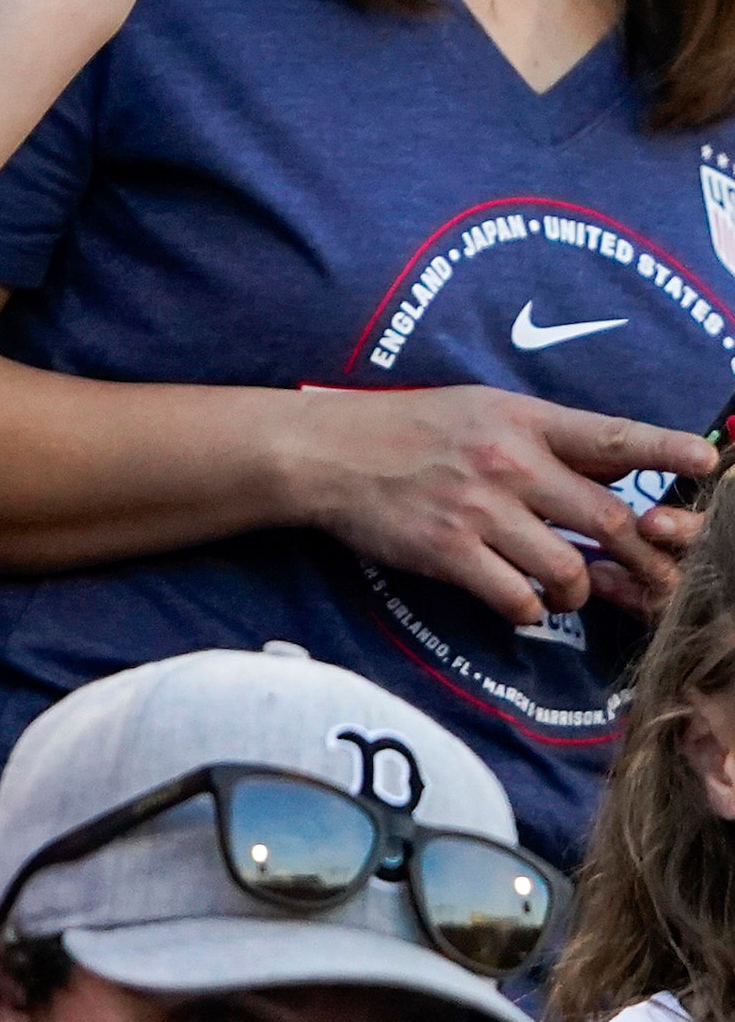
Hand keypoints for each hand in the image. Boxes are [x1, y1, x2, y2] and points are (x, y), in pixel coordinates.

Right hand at [278, 385, 716, 626]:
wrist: (324, 453)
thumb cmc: (405, 429)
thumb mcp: (481, 411)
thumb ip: (549, 438)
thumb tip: (623, 464)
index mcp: (520, 420)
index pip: (611, 436)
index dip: (667, 451)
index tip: (709, 462)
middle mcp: (506, 462)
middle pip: (609, 519)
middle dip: (641, 558)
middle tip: (653, 579)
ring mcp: (477, 509)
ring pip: (569, 569)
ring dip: (578, 591)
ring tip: (563, 591)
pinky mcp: (448, 551)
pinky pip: (517, 599)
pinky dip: (529, 609)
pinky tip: (516, 600)